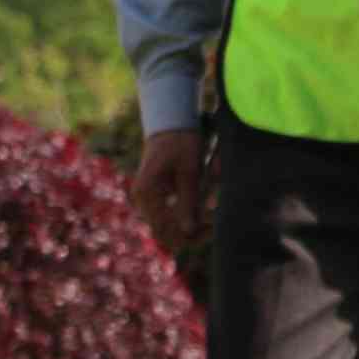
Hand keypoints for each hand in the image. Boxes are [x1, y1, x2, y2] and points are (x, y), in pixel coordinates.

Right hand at [128, 125, 208, 260]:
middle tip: (214, 227)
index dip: (188, 236)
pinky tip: (206, 211)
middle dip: (190, 234)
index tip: (212, 229)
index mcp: (147, 193)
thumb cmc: (180, 142)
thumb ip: (188, 201)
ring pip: (169, 227)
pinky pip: (171, 216)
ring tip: (213, 218)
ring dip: (190, 227)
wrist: (171, 122)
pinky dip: (188, 216)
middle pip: (165, 233)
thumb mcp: (189, 171)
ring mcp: (149, 200)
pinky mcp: (158, 197)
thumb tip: (188, 231)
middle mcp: (144, 200)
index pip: (164, 229)